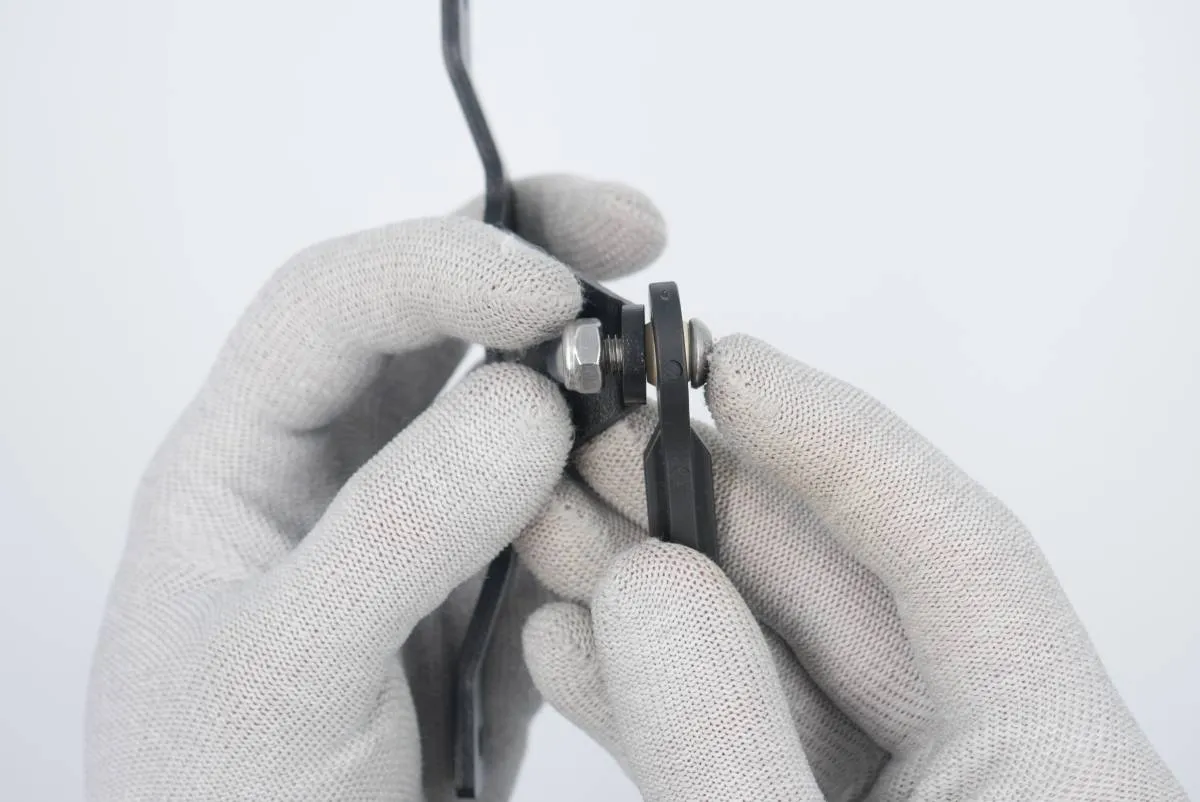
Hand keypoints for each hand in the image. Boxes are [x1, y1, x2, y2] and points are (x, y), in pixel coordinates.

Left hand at [84, 175, 666, 800]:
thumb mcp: (284, 669)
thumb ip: (395, 530)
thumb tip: (528, 404)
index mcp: (243, 464)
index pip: (334, 306)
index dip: (442, 268)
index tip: (556, 291)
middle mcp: (333, 477)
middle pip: (430, 320)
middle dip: (532, 261)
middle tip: (637, 237)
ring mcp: (418, 533)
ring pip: (510, 415)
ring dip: (589, 388)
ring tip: (665, 388)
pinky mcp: (487, 597)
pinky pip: (560, 516)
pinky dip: (615, 497)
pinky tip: (657, 504)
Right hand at [518, 334, 1187, 800]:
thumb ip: (729, 745)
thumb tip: (640, 584)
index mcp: (1056, 766)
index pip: (959, 551)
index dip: (839, 441)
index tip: (727, 365)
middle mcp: (984, 763)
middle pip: (843, 589)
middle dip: (701, 503)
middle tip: (595, 430)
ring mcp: (894, 799)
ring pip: (770, 660)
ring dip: (652, 590)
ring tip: (552, 517)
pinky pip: (734, 737)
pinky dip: (651, 691)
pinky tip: (571, 639)